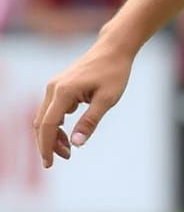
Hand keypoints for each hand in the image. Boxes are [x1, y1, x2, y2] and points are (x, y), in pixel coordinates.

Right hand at [33, 38, 133, 168]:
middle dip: (48, 144)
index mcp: (64, 92)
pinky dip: (55, 123)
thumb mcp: (108, 99)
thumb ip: (91, 120)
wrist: (114, 48)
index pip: (48, 125)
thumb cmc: (114, 72)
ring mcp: (54, 86)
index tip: (50, 163)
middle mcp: (53, 88)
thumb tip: (76, 143)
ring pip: (44, 117)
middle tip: (65, 157)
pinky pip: (50, 109)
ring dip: (52, 134)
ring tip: (68, 148)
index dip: (47, 146)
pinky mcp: (59, 86)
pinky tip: (67, 131)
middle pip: (41, 123)